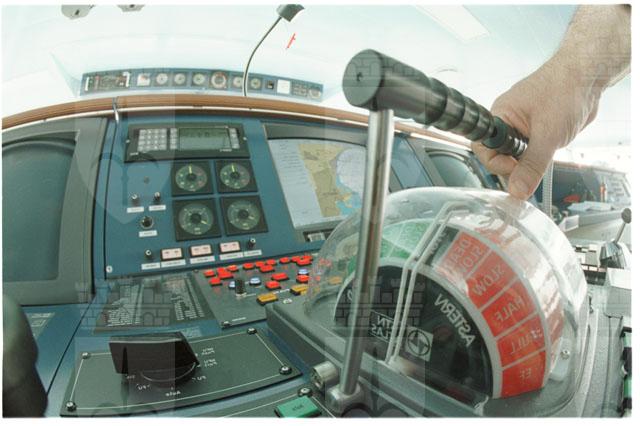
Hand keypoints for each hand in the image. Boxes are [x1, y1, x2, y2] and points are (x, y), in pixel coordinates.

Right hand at [472, 59, 601, 199]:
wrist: (589, 76)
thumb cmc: (565, 89)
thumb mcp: (548, 134)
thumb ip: (532, 165)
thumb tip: (518, 190)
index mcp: (500, 116)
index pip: (484, 149)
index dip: (497, 164)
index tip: (515, 170)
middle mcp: (507, 122)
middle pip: (498, 157)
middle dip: (514, 167)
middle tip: (532, 169)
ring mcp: (521, 128)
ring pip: (516, 157)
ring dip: (529, 162)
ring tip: (545, 153)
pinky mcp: (536, 132)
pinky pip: (531, 152)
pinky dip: (539, 157)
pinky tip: (550, 150)